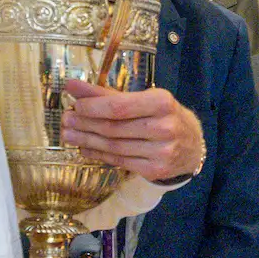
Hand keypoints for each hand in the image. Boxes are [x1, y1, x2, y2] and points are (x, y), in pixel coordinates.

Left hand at [59, 82, 203, 180]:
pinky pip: (119, 161)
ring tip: (69, 134)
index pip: (119, 107)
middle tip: (65, 120)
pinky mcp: (155, 170)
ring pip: (113, 147)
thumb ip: (107, 94)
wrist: (193, 145)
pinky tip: (85, 148)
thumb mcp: (143, 98)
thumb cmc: (164, 116)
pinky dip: (98, 154)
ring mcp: (161, 152)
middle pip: (113, 128)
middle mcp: (164, 128)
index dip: (92, 107)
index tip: (75, 104)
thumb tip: (73, 87)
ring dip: (86, 140)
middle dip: (85, 123)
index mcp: (162, 103)